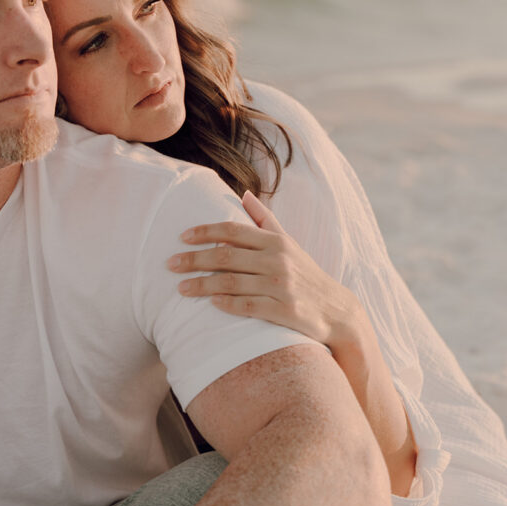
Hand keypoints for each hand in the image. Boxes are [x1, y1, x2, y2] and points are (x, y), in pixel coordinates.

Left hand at [168, 191, 355, 347]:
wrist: (336, 310)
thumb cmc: (305, 274)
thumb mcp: (288, 243)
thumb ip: (265, 220)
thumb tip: (244, 194)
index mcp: (275, 242)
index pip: (233, 231)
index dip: (205, 232)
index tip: (182, 237)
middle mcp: (277, 261)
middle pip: (226, 257)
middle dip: (194, 260)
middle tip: (170, 264)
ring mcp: (281, 286)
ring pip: (231, 283)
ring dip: (202, 285)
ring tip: (181, 288)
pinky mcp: (284, 311)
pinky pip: (248, 306)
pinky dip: (227, 304)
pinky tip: (211, 303)